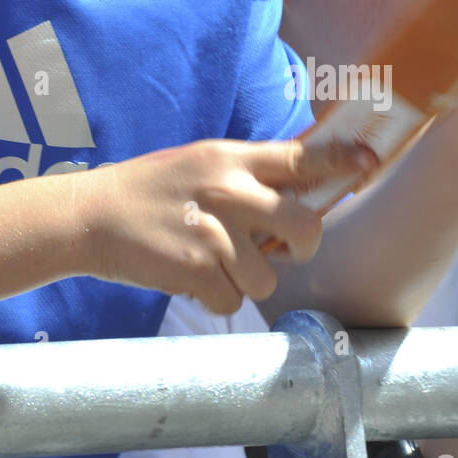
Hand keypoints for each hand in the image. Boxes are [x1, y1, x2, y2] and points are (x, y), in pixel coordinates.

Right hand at [80, 136, 376, 314]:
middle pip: (304, 226)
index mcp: (228, 158)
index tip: (368, 163)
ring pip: (267, 276)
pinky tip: (188, 275)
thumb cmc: (148, 191)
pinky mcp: (196, 269)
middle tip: (281, 247)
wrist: (89, 216)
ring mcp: (212, 231)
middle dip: (301, 245)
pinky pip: (232, 301)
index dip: (341, 160)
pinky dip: (213, 297)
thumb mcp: (197, 163)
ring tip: (209, 260)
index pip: (299, 157)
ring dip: (243, 278)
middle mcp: (226, 190)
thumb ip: (244, 174)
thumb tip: (298, 194)